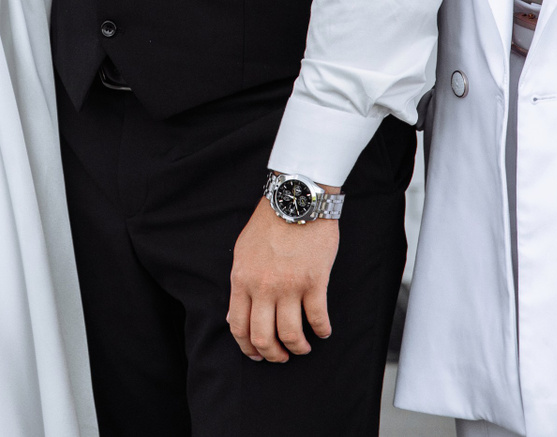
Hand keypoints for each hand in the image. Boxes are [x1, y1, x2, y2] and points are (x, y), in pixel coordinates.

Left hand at [227, 196, 338, 361]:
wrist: (294, 200)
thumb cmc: (269, 224)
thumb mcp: (242, 253)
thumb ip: (239, 285)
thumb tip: (233, 316)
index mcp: (242, 279)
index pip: (238, 326)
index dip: (247, 347)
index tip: (256, 354)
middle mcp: (263, 287)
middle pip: (263, 337)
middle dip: (272, 354)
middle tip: (281, 357)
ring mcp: (289, 286)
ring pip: (290, 334)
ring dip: (297, 348)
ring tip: (302, 348)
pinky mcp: (314, 281)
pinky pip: (317, 318)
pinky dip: (321, 331)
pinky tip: (323, 331)